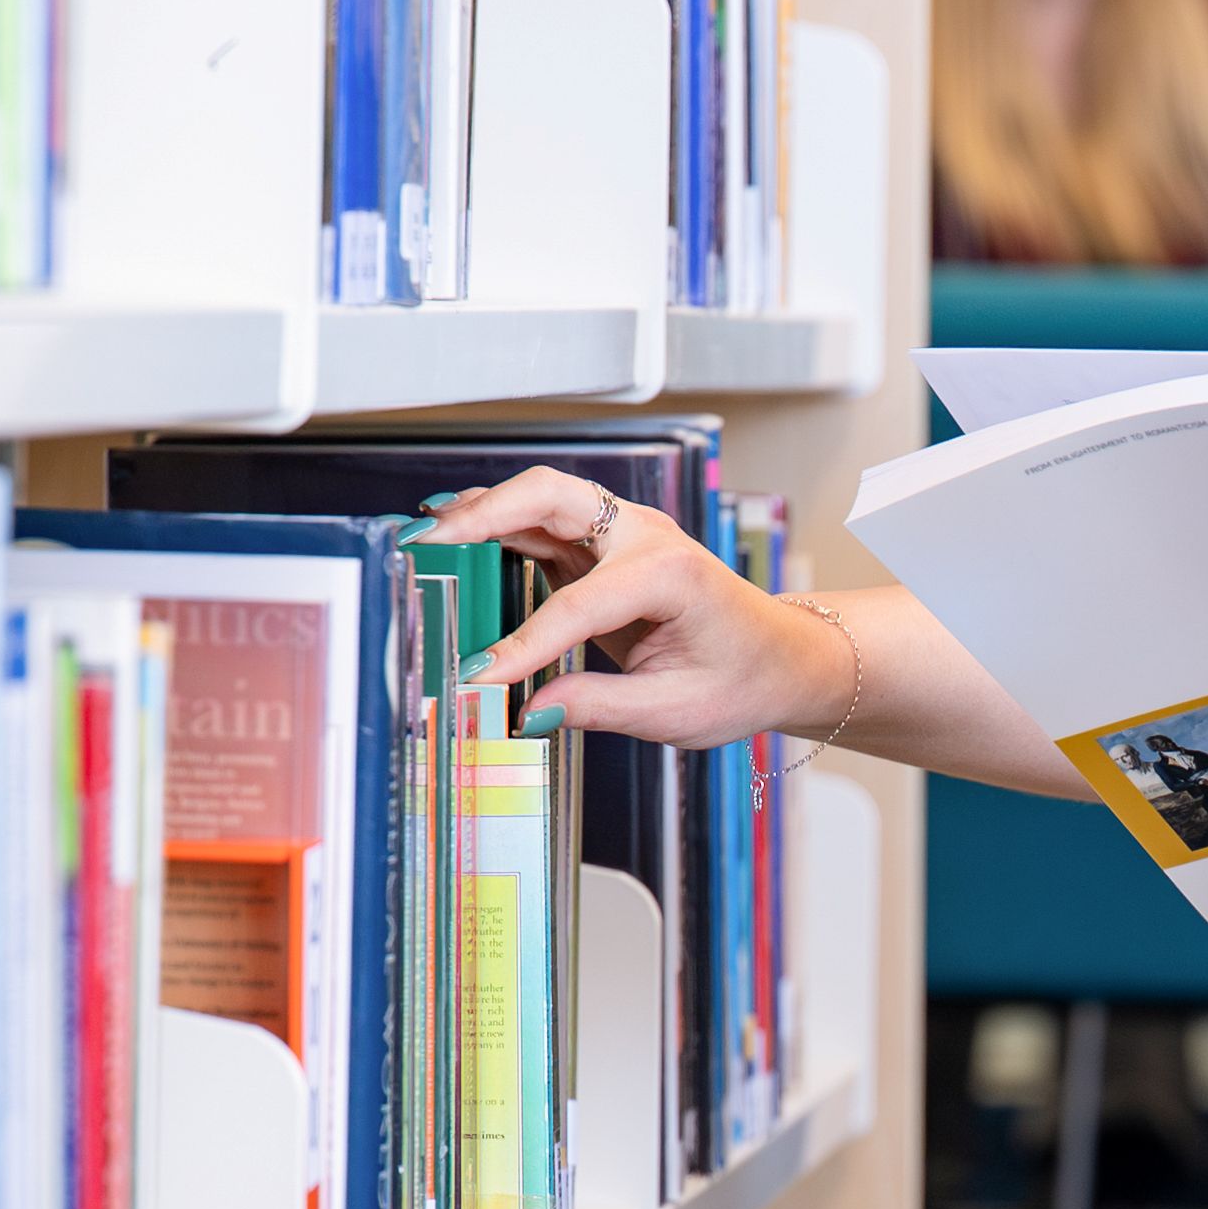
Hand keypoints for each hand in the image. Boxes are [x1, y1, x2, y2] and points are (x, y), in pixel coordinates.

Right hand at [430, 468, 850, 745]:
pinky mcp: (606, 547)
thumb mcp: (675, 711)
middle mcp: (645, 537)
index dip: (523, 644)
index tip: (478, 678)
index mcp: (671, 574)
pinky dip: (498, 526)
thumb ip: (597, 706)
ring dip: (483, 511)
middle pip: (552, 497)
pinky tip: (458, 536)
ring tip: (426, 533)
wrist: (781, 656)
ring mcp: (625, 533)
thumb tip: (527, 711)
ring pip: (542, 499)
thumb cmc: (742, 678)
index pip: (577, 605)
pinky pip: (543, 525)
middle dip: (485, 514)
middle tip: (427, 540)